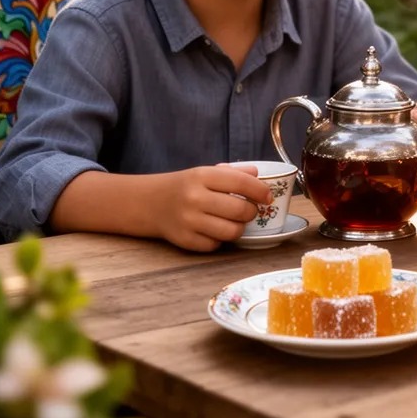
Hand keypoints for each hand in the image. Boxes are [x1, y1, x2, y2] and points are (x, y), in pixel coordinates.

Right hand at [152, 164, 272, 251]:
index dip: (259, 191)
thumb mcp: (205, 172)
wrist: (149, 202)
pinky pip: (215, 245)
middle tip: (249, 210)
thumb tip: (258, 175)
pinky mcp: (184, 240)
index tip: (267, 196)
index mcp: (202, 176)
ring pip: (231, 231)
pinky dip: (220, 240)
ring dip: (239, 228)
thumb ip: (233, 173)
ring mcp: (188, 221)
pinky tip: (214, 230)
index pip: (241, 182)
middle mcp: (195, 198)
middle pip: (240, 210)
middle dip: (251, 212)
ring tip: (234, 221)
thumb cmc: (184, 186)